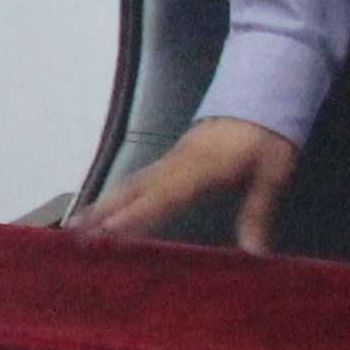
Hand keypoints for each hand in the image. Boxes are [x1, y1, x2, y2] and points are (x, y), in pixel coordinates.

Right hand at [89, 115, 300, 252]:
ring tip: (77, 223)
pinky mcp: (170, 159)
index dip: (137, 214)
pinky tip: (105, 205)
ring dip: (102, 203)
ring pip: (130, 183)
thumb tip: (255, 252)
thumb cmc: (267, 138)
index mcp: (202, 169)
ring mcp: (170, 159)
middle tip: (75, 232)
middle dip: (103, 211)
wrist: (259, 97)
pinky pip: (137, 178)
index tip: (109, 232)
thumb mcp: (274, 172)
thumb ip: (259, 210)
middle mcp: (177, 164)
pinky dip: (116, 194)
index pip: (164, 195)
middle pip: (134, 189)